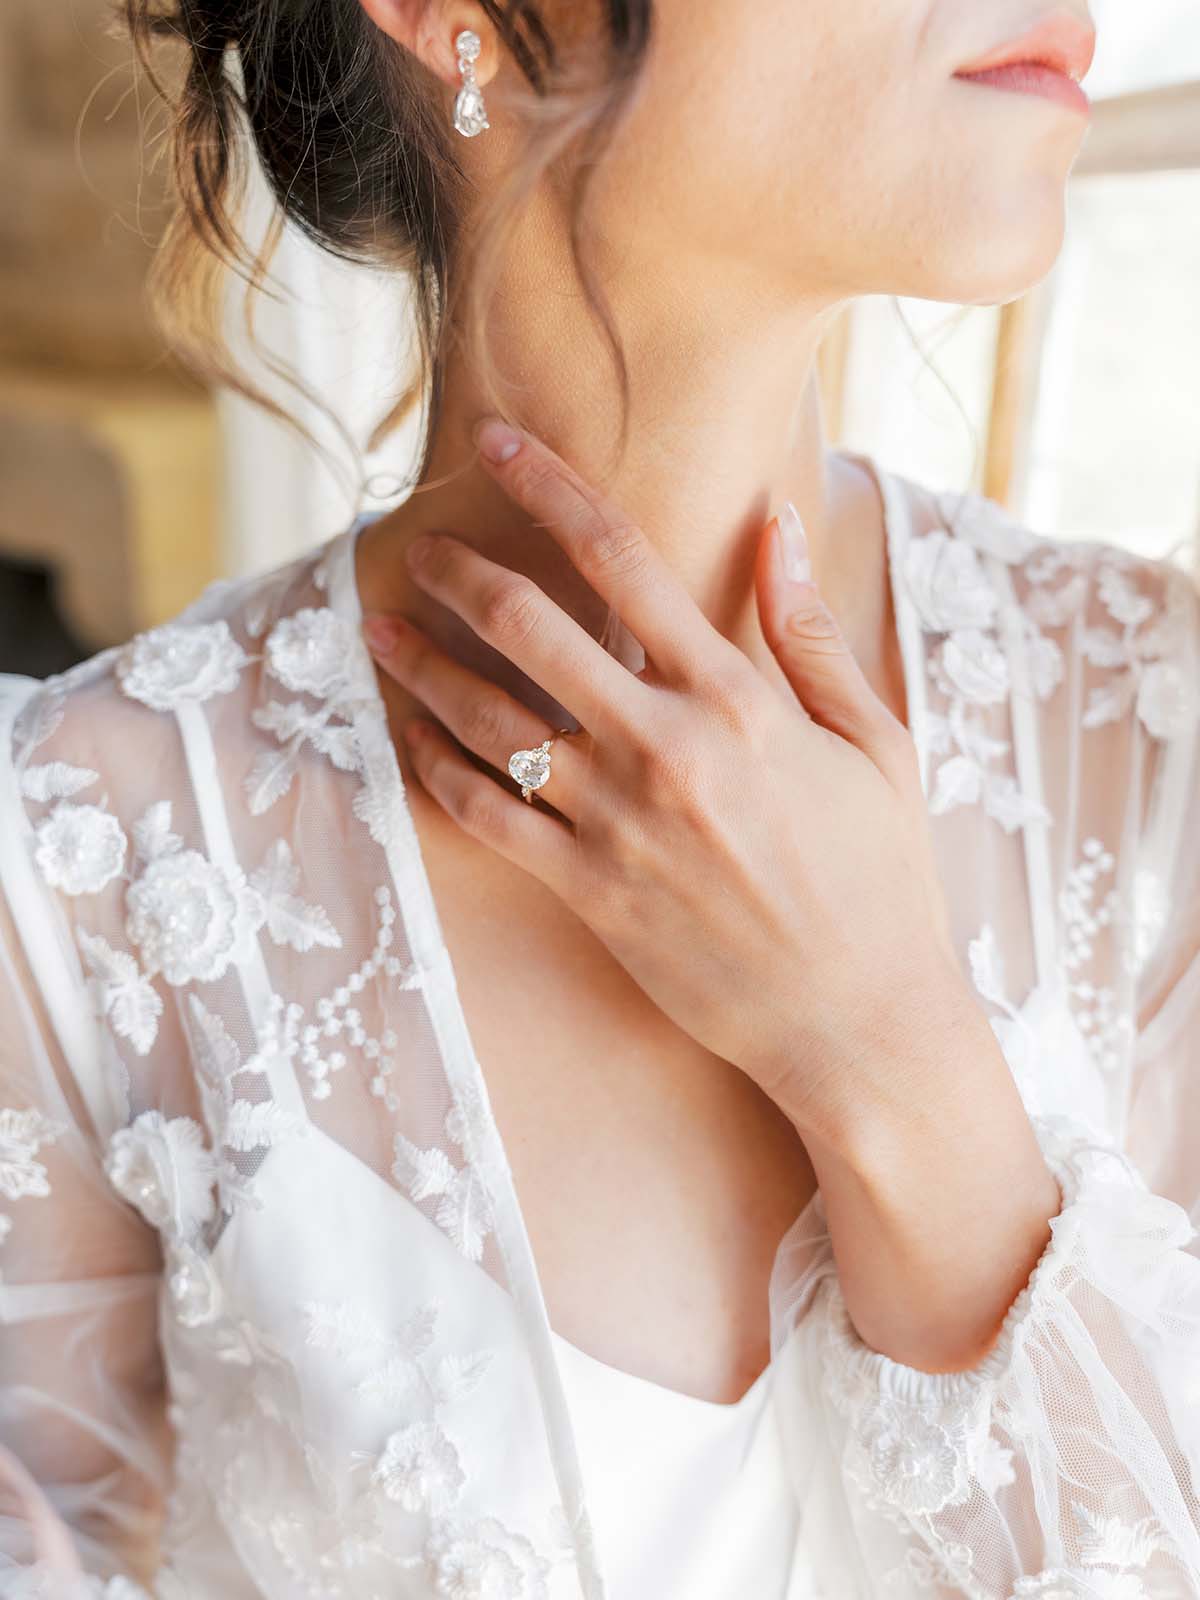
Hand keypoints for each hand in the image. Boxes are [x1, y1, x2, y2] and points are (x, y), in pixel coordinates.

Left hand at [363, 416, 971, 1141]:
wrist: (858, 1021)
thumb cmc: (881, 880)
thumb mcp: (872, 743)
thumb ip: (810, 633)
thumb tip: (780, 525)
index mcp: (739, 701)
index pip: (626, 561)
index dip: (553, 487)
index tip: (501, 444)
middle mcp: (665, 751)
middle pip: (533, 629)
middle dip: (463, 573)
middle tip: (421, 544)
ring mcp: (618, 826)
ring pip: (490, 723)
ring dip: (426, 666)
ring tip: (381, 630)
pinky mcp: (587, 894)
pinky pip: (488, 820)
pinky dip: (439, 772)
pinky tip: (411, 738)